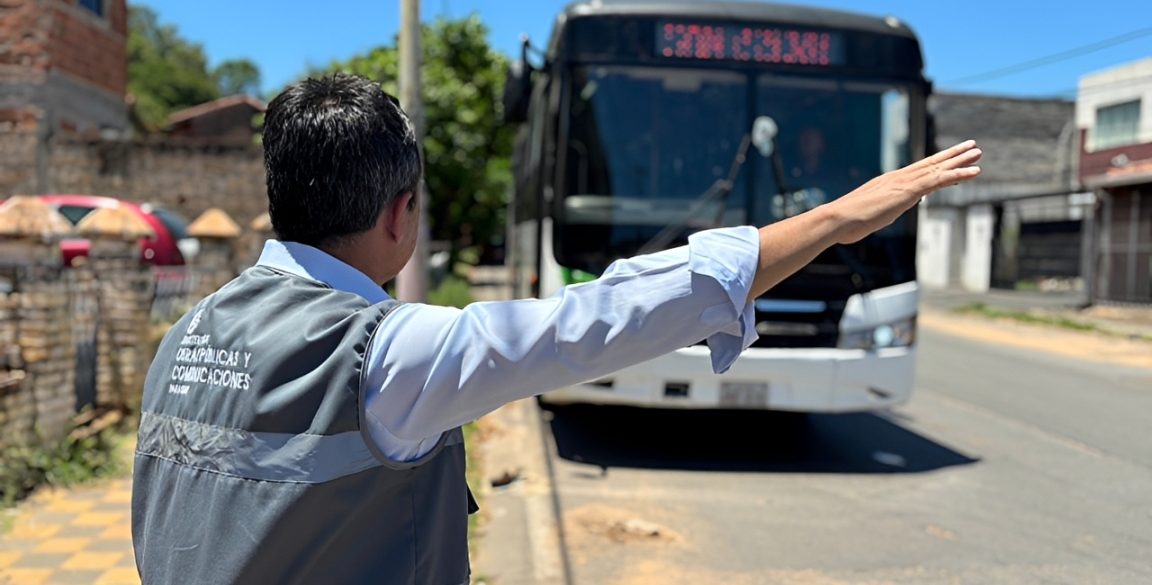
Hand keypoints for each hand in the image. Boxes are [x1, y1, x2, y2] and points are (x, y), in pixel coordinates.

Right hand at [829, 140, 981, 244]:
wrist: (838, 219)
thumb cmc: (847, 222)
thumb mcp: (868, 216)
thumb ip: (878, 212)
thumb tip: (878, 215)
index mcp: (889, 182)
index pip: (918, 171)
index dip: (936, 164)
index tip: (951, 159)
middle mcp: (898, 177)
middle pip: (931, 163)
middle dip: (952, 155)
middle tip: (971, 146)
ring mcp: (904, 182)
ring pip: (939, 168)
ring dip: (960, 160)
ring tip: (978, 152)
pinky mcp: (909, 190)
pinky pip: (940, 179)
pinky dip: (959, 174)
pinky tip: (976, 171)